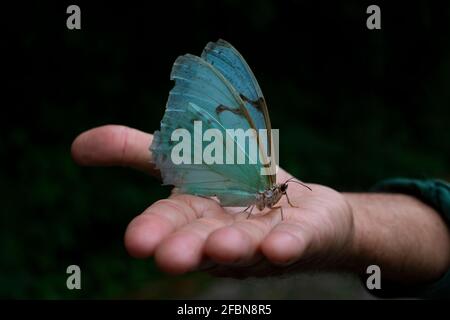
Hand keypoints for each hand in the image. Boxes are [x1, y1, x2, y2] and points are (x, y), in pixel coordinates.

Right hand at [71, 125, 354, 276]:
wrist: (299, 204)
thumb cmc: (238, 185)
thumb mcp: (189, 159)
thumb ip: (138, 152)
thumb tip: (76, 147)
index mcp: (196, 214)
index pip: (170, 222)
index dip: (156, 231)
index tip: (137, 242)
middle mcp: (223, 232)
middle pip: (203, 240)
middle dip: (188, 247)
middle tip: (171, 258)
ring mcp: (263, 237)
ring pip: (246, 244)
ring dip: (234, 245)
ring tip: (225, 245)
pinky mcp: (301, 235)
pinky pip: (294, 241)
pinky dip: (286, 244)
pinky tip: (280, 246)